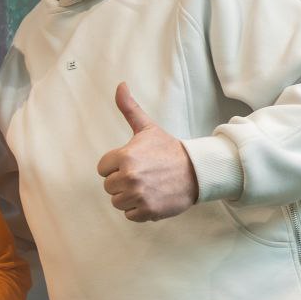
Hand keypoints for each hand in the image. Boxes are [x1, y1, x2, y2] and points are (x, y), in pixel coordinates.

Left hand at [97, 82, 197, 221]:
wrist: (197, 171)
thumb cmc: (169, 150)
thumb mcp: (148, 129)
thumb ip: (129, 108)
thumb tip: (120, 84)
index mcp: (124, 156)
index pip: (102, 168)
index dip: (116, 166)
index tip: (133, 162)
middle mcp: (129, 177)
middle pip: (109, 186)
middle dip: (122, 181)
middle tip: (143, 174)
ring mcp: (138, 195)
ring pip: (117, 201)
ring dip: (129, 197)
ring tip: (147, 186)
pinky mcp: (148, 211)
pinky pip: (130, 215)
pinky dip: (139, 210)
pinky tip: (152, 197)